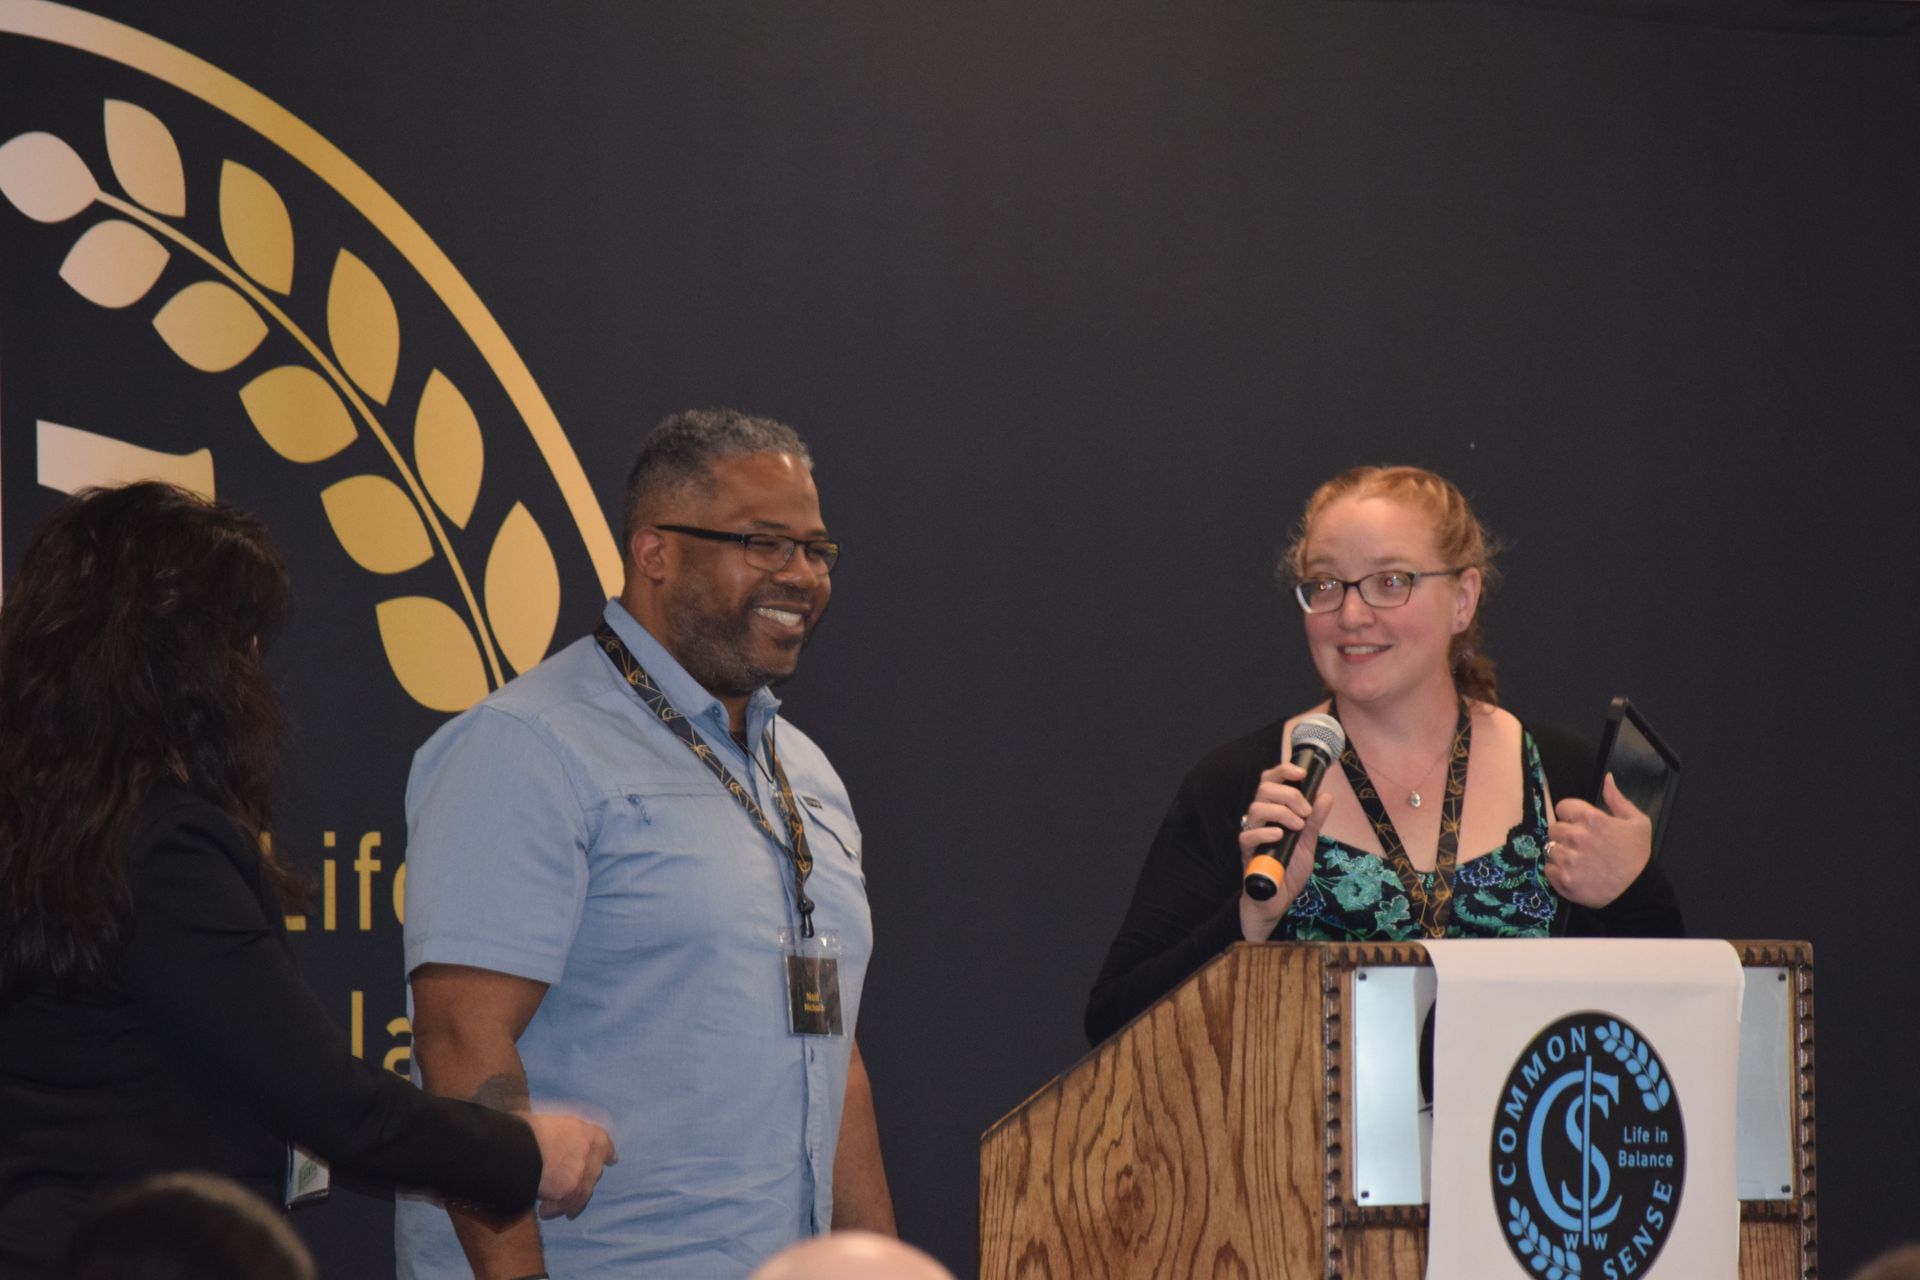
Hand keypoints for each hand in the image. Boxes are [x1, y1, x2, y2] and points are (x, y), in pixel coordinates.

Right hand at [528, 1111, 616, 1218]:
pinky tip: (543, 1211)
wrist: (516, 1145)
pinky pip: (567, 1204)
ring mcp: (582, 1172)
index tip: (611, 1160)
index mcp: (585, 1130)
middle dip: (584, 1179)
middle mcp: (589, 1151)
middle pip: (594, 1170)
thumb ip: (560, 1132)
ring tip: (554, 1208)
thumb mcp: (549, 1121)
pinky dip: (556, 1209)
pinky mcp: (571, 1190)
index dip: (606, 1153)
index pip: (604, 1143)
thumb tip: (553, 1138)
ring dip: (571, 1200)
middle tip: (569, 1186)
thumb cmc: (526, 1129)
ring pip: (583, 1191)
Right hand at [1237, 758, 1331, 940]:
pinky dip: (1265, 832)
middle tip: (1305, 811)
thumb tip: (1325, 796)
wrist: (1278, 900)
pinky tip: (1280, 835)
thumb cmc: (1289, 870)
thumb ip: (1314, 821)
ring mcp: (1251, 834)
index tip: (1301, 773)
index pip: (1271, 781)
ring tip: (1298, 826)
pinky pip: (1248, 835)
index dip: (1283, 771)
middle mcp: (1259, 819)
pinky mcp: (1246, 853)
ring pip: (1256, 808)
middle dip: (1289, 794)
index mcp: (1273, 811)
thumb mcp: (1307, 843)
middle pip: (1264, 789)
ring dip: (1281, 812)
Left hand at [1544, 772, 1651, 908]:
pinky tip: (1573, 873)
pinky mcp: (1563, 880)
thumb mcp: (1637, 822)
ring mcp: (1568, 859)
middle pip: (1554, 828)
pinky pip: (1548, 869)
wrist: (1638, 892)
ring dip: (1560, 853)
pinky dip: (1557, 871)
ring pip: (1550, 848)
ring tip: (1578, 860)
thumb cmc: (1637, 856)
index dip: (1570, 815)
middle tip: (1580, 845)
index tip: (1579, 824)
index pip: (1562, 807)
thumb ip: (1617, 799)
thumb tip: (1606, 778)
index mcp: (1592, 819)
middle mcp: (1576, 837)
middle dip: (1565, 834)